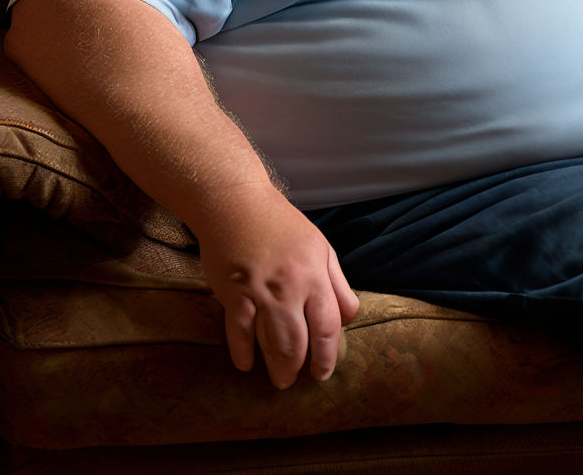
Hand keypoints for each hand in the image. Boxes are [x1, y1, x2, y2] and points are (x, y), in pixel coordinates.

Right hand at [196, 185, 359, 387]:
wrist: (236, 203)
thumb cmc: (280, 224)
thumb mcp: (319, 246)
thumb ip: (336, 283)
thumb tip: (350, 316)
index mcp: (314, 274)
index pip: (328, 326)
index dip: (328, 354)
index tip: (323, 371)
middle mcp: (290, 286)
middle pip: (299, 342)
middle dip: (300, 368)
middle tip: (298, 380)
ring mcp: (259, 291)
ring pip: (271, 343)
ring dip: (276, 367)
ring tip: (279, 379)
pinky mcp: (232, 293)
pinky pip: (239, 333)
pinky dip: (243, 353)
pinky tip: (247, 364)